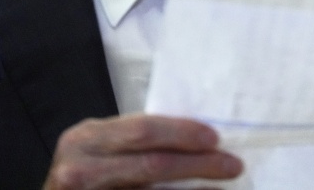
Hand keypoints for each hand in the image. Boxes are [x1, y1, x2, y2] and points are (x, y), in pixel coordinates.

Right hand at [43, 114, 242, 189]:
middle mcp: (80, 168)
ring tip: (222, 186)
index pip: (142, 130)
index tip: (214, 138)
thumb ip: (133, 141)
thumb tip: (194, 137)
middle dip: (197, 164)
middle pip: (151, 164)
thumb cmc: (84, 175)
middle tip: (232, 164)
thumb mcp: (99, 148)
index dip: (182, 133)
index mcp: (86, 138)